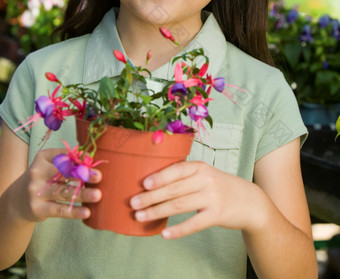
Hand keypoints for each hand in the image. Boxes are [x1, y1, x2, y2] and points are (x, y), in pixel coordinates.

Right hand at [16, 148, 101, 221]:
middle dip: (82, 175)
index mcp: (42, 157)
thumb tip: (90, 160)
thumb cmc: (43, 178)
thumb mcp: (49, 165)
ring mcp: (35, 191)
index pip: (63, 156)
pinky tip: (86, 212)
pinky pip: (59, 210)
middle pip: (63, 173)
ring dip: (82, 194)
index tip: (92, 163)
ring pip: (63, 192)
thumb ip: (67, 162)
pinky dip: (74, 211)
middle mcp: (37, 172)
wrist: (17, 200)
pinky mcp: (37, 208)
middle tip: (99, 177)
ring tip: (97, 195)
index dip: (78, 160)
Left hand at [130, 161, 263, 239]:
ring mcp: (212, 197)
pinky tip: (164, 234)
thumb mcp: (205, 174)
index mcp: (200, 167)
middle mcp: (206, 180)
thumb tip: (152, 182)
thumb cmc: (220, 186)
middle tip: (133, 203)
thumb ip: (184, 175)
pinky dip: (178, 230)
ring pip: (179, 205)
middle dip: (151, 197)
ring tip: (140, 217)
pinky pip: (193, 224)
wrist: (250, 201)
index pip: (176, 170)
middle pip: (174, 189)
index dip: (159, 177)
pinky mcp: (217, 215)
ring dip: (157, 212)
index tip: (142, 184)